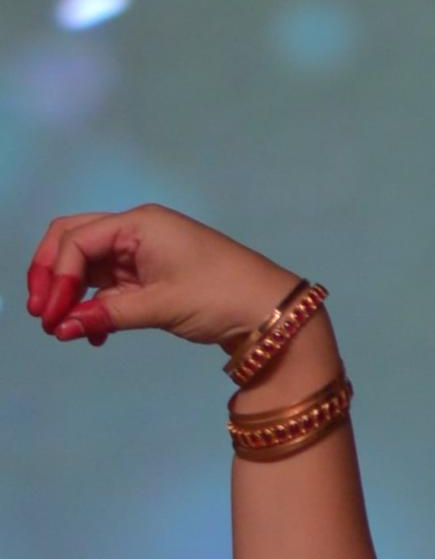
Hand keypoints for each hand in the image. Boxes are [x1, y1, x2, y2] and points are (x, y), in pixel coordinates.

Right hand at [27, 202, 297, 351]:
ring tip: (64, 331)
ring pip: (90, 267)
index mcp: (139, 224)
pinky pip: (110, 286)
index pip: (76, 240)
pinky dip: (97, 306)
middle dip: (52, 277)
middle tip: (41, 314)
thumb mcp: (161, 306)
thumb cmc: (222, 296)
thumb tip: (62, 327)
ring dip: (73, 297)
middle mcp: (138, 231)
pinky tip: (94, 334)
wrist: (270, 312)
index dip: (55, 276)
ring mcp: (144, 252)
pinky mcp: (152, 275)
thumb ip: (108, 314)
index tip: (49, 314)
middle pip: (74, 243)